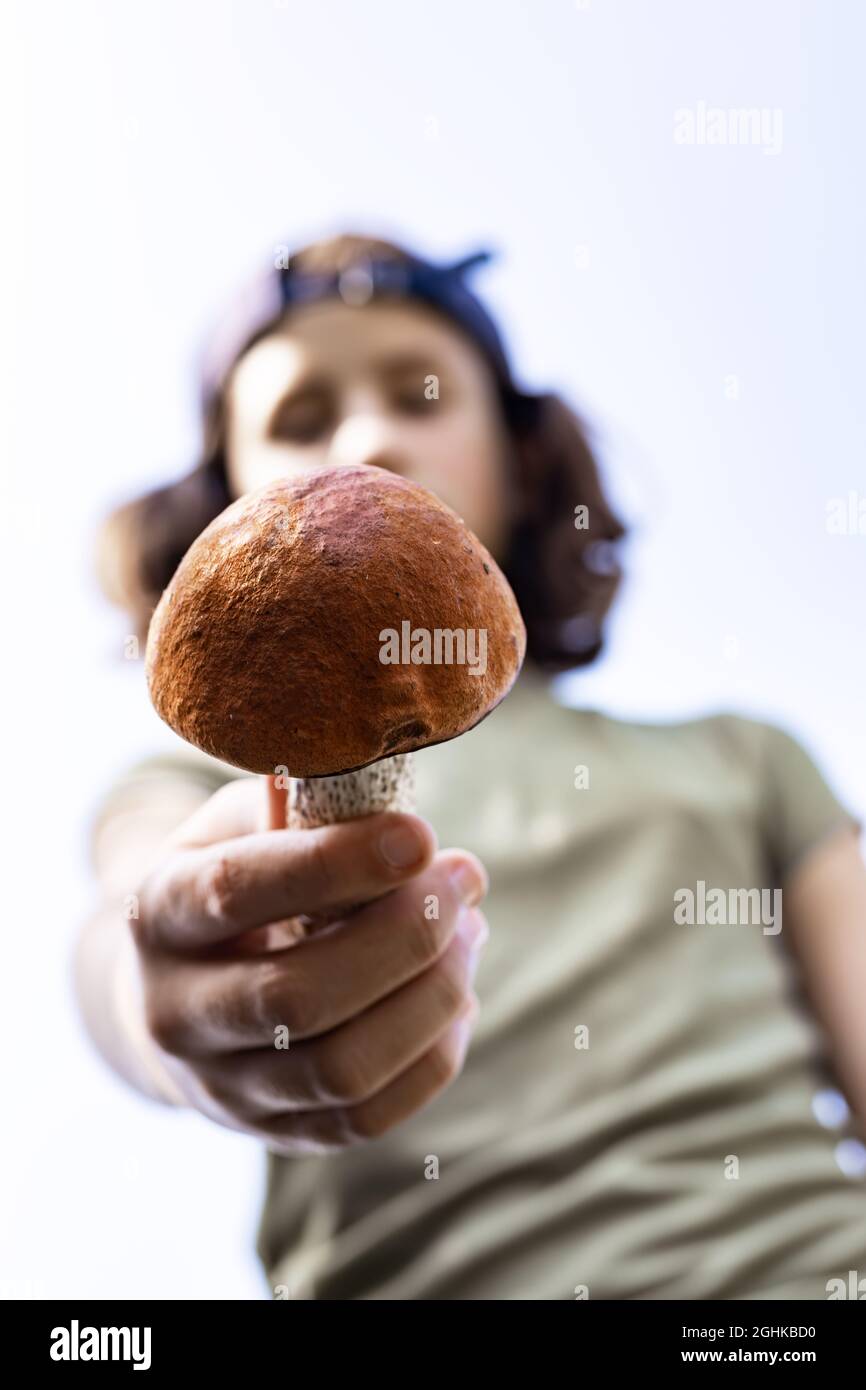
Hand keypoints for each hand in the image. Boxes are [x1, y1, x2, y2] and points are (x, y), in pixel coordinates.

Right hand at [129, 779, 488, 1153]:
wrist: (176, 989)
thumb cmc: (230, 879)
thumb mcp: (237, 823)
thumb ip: (297, 804)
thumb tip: (385, 801)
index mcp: (157, 912)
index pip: (237, 890)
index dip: (335, 864)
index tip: (419, 836)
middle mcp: (175, 1012)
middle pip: (299, 996)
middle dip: (406, 936)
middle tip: (461, 880)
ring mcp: (221, 1087)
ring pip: (344, 1069)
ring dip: (434, 997)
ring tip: (469, 932)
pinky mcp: (273, 1134)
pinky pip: (369, 1116)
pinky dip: (433, 1056)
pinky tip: (457, 999)